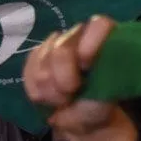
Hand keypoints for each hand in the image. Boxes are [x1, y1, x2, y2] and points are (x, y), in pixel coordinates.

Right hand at [22, 16, 122, 137]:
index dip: (91, 41)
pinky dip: (38, 92)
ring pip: (42, 61)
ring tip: (65, 100)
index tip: (86, 65)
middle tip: (72, 92)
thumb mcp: (111, 92)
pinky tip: (51, 100)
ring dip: (51, 89)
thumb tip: (83, 76)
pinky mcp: (36, 59)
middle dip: (63, 76)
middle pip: (62, 46)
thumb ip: (104, 80)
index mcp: (105, 38)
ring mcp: (55, 45)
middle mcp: (79, 35)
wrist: (83, 115)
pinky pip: (28, 72)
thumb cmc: (102, 101)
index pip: (99, 25)